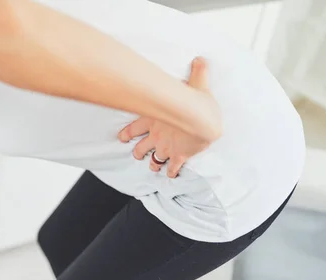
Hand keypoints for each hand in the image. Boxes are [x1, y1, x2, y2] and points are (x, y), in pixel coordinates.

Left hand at [117, 57, 221, 177]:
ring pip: (154, 159)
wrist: (203, 121)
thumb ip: (197, 72)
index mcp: (155, 119)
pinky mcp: (180, 156)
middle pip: (141, 147)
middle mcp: (158, 135)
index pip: (134, 127)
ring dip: (152, 163)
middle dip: (138, 151)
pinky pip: (174, 168)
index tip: (122, 137)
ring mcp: (168, 147)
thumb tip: (200, 58)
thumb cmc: (196, 103)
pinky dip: (172, 173)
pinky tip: (172, 175)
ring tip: (152, 166)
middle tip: (136, 153)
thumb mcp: (197, 84)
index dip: (127, 133)